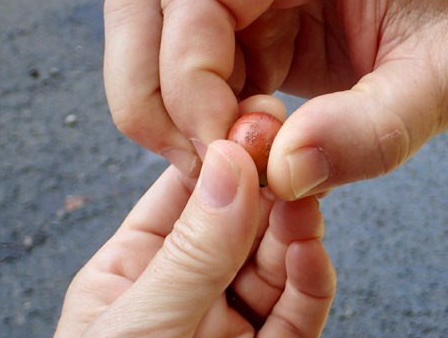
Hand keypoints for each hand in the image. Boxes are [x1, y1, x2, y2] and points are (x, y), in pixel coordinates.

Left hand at [54, 139, 334, 336]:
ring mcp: (232, 323)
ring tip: (305, 205)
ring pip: (275, 261)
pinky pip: (298, 308)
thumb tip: (229, 166)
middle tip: (293, 162)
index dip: (221, 161)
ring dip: (293, 230)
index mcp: (135, 273)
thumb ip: (192, 252)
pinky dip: (310, 279)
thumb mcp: (140, 330)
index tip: (255, 129)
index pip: (186, 198)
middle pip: (239, 224)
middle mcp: (188, 292)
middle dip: (267, 193)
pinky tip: (311, 252)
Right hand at [103, 0, 447, 199]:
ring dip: (168, 111)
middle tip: (208, 162)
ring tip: (231, 157)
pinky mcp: (246, 23)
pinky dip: (196, 118)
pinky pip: (186, 70)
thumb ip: (374, 130)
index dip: (191, 79)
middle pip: (147, 5)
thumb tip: (279, 169)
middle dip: (156, 96)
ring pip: (150, 37)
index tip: (228, 150)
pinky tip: (245, 147)